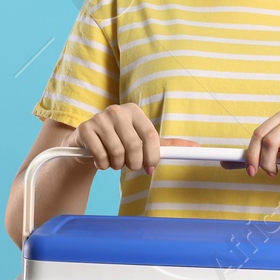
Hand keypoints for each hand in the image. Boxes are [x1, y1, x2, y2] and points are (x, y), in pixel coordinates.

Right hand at [71, 103, 199, 173]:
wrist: (87, 143)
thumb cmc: (120, 141)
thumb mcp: (142, 141)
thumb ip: (166, 145)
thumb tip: (195, 147)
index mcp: (134, 111)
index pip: (150, 136)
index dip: (153, 155)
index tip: (150, 167)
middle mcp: (117, 111)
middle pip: (134, 146)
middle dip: (134, 163)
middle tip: (129, 166)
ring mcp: (99, 118)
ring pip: (116, 152)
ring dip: (117, 166)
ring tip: (114, 162)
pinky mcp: (85, 129)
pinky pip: (100, 155)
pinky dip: (102, 165)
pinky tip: (101, 161)